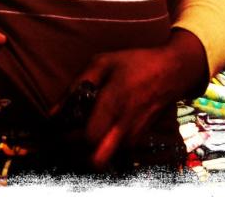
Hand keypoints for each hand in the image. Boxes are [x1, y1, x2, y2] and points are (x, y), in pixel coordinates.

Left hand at [60, 30, 206, 169]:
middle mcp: (124, 126)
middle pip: (98, 160)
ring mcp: (135, 136)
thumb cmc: (133, 63)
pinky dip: (105, 146)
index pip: (88, 137)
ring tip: (82, 131)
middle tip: (69, 137)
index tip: (61, 126)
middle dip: (79, 153)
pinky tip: (99, 129)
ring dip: (91, 151)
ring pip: (108, 159)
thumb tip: (54, 112)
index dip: (70, 136)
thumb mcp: (101, 63)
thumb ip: (76, 86)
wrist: (171, 72)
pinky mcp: (141, 139)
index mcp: (112, 103)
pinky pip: (118, 152)